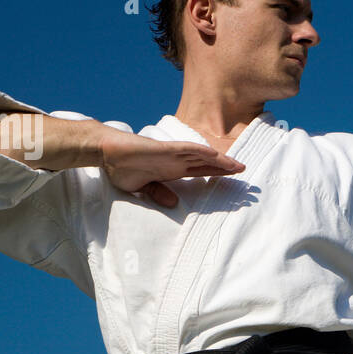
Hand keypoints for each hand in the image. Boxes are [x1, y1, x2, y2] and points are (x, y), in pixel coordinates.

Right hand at [100, 129, 245, 206]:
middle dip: (227, 168)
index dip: (219, 174)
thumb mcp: (144, 187)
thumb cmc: (123, 168)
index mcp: (173, 169)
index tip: (235, 180)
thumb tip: (174, 205)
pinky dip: (201, 152)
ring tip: (238, 165)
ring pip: (202, 156)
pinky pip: (186, 149)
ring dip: (220, 160)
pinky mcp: (163, 148)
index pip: (202, 172)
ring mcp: (171, 153)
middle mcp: (176, 160)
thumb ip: (160, 193)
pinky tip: (215, 155)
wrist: (107, 152)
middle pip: (208, 164)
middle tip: (246, 171)